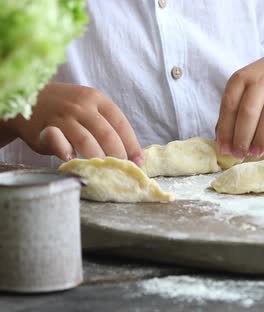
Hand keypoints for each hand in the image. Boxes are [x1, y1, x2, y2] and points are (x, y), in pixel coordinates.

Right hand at [4, 83, 142, 164]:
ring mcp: (62, 116)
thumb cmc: (66, 109)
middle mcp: (81, 105)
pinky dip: (66, 152)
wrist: (27, 97)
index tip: (138, 161)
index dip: (131, 144)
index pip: (121, 123)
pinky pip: (57, 142)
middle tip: (122, 170)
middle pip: (106, 134)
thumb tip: (131, 154)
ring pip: (85, 140)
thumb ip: (105, 125)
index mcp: (97, 99)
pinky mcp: (43, 128)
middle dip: (117, 155)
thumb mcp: (88, 108)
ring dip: (97, 158)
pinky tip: (73, 161)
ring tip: (103, 171)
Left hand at [215, 53, 263, 158]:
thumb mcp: (246, 89)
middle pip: (249, 111)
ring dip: (261, 137)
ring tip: (256, 153)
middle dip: (242, 137)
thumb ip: (234, 110)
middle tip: (240, 155)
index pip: (230, 105)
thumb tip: (224, 142)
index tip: (225, 150)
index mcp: (242, 78)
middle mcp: (262, 79)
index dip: (226, 130)